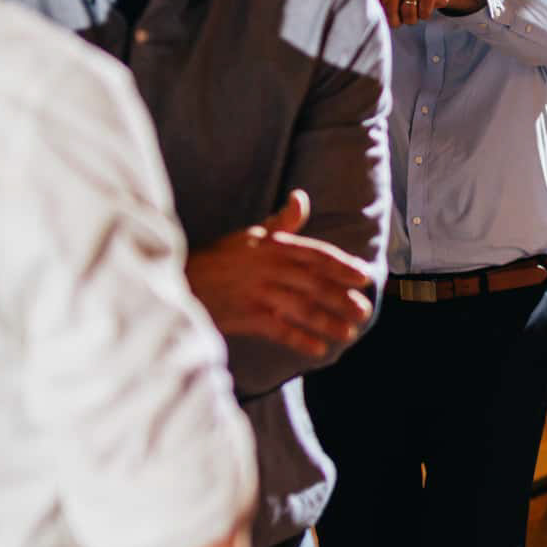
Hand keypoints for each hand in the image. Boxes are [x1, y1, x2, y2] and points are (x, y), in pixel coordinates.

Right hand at [185, 189, 374, 366]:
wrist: (182, 281)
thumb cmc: (220, 259)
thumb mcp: (250, 236)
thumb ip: (281, 222)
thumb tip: (301, 198)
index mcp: (273, 246)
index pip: (316, 255)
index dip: (343, 265)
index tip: (365, 276)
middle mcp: (269, 268)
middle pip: (314, 283)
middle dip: (342, 298)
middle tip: (365, 311)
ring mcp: (257, 293)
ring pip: (301, 307)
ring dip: (328, 321)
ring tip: (349, 333)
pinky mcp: (246, 316)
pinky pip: (279, 329)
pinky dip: (300, 339)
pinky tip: (319, 348)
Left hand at [372, 0, 480, 27]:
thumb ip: (380, 6)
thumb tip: (374, 22)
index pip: (377, 7)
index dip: (386, 16)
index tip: (392, 13)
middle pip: (391, 12)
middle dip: (398, 21)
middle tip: (404, 16)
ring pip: (408, 15)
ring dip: (413, 19)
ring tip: (415, 10)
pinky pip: (423, 14)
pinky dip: (425, 15)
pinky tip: (426, 5)